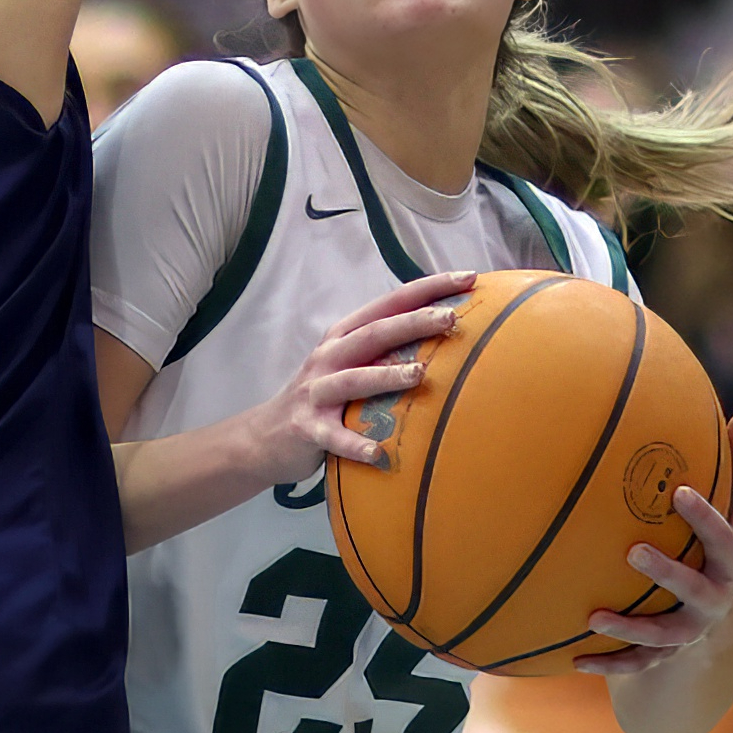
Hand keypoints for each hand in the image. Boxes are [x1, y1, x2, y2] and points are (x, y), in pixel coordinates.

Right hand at [235, 271, 472, 492]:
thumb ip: (385, 351)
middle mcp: (330, 357)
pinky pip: (334, 437)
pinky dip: (356, 445)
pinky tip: (379, 454)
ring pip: (353, 380)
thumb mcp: (349, 365)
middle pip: (374, 333)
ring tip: (420, 375)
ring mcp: (316, 392)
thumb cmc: (322, 398)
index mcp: (345, 336)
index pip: (390, 304)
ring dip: (386, 376)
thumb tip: (446, 339)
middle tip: (451, 319)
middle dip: (413, 323)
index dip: (428, 288)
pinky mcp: (307, 428)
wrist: (264, 435)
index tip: (469, 278)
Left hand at [582, 411, 732, 680]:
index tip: (679, 493)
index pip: (722, 538)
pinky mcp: (666, 656)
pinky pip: (638, 666)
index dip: (704, 518)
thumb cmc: (726, 552)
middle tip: (633, 551)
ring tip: (593, 617)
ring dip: (630, 629)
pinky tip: (575, 661)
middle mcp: (714, 600)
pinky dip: (609, 665)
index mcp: (730, 563)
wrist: (726, 624)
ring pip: (662, 636)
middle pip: (694, 589)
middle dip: (667, 573)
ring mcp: (690, 631)